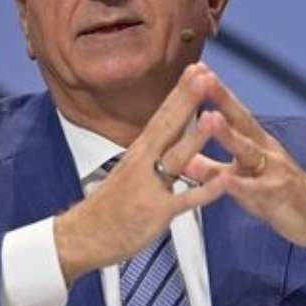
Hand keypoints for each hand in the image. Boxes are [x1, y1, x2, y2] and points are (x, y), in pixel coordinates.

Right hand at [53, 63, 226, 283]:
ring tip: (215, 116)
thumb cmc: (108, 208)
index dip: (180, 92)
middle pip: (168, 126)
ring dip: (197, 138)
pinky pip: (185, 200)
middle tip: (205, 74)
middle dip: (188, 100)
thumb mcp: (129, 172)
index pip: (162, 115)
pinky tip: (224, 180)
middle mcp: (143, 163)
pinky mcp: (156, 212)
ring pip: (177, 158)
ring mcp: (150, 187)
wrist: (82, 237)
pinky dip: (205, 191)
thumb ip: (150, 155)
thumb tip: (164, 137)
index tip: (197, 69)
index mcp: (139, 152)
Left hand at [181, 70, 305, 264]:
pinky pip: (256, 189)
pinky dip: (240, 185)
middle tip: (203, 78)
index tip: (196, 71)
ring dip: (228, 134)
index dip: (215, 93)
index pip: (233, 113)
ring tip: (210, 118)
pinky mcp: (278, 194)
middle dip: (222, 98)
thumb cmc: (280, 196)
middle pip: (241, 120)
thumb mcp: (241, 181)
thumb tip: (182, 156)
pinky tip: (225, 179)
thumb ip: (211, 169)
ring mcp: (273, 171)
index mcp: (256, 143)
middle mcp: (266, 150)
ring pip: (248, 150)